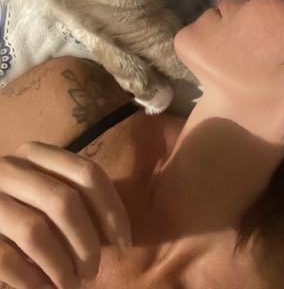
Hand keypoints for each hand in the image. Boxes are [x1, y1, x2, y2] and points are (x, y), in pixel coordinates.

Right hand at [0, 142, 131, 288]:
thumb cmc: (19, 205)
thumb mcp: (45, 188)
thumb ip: (75, 195)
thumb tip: (119, 232)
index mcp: (36, 154)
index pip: (87, 173)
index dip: (112, 210)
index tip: (125, 243)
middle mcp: (10, 169)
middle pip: (64, 203)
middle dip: (86, 243)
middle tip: (93, 271)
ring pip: (35, 232)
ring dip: (61, 266)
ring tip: (73, 285)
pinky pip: (7, 259)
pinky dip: (32, 281)